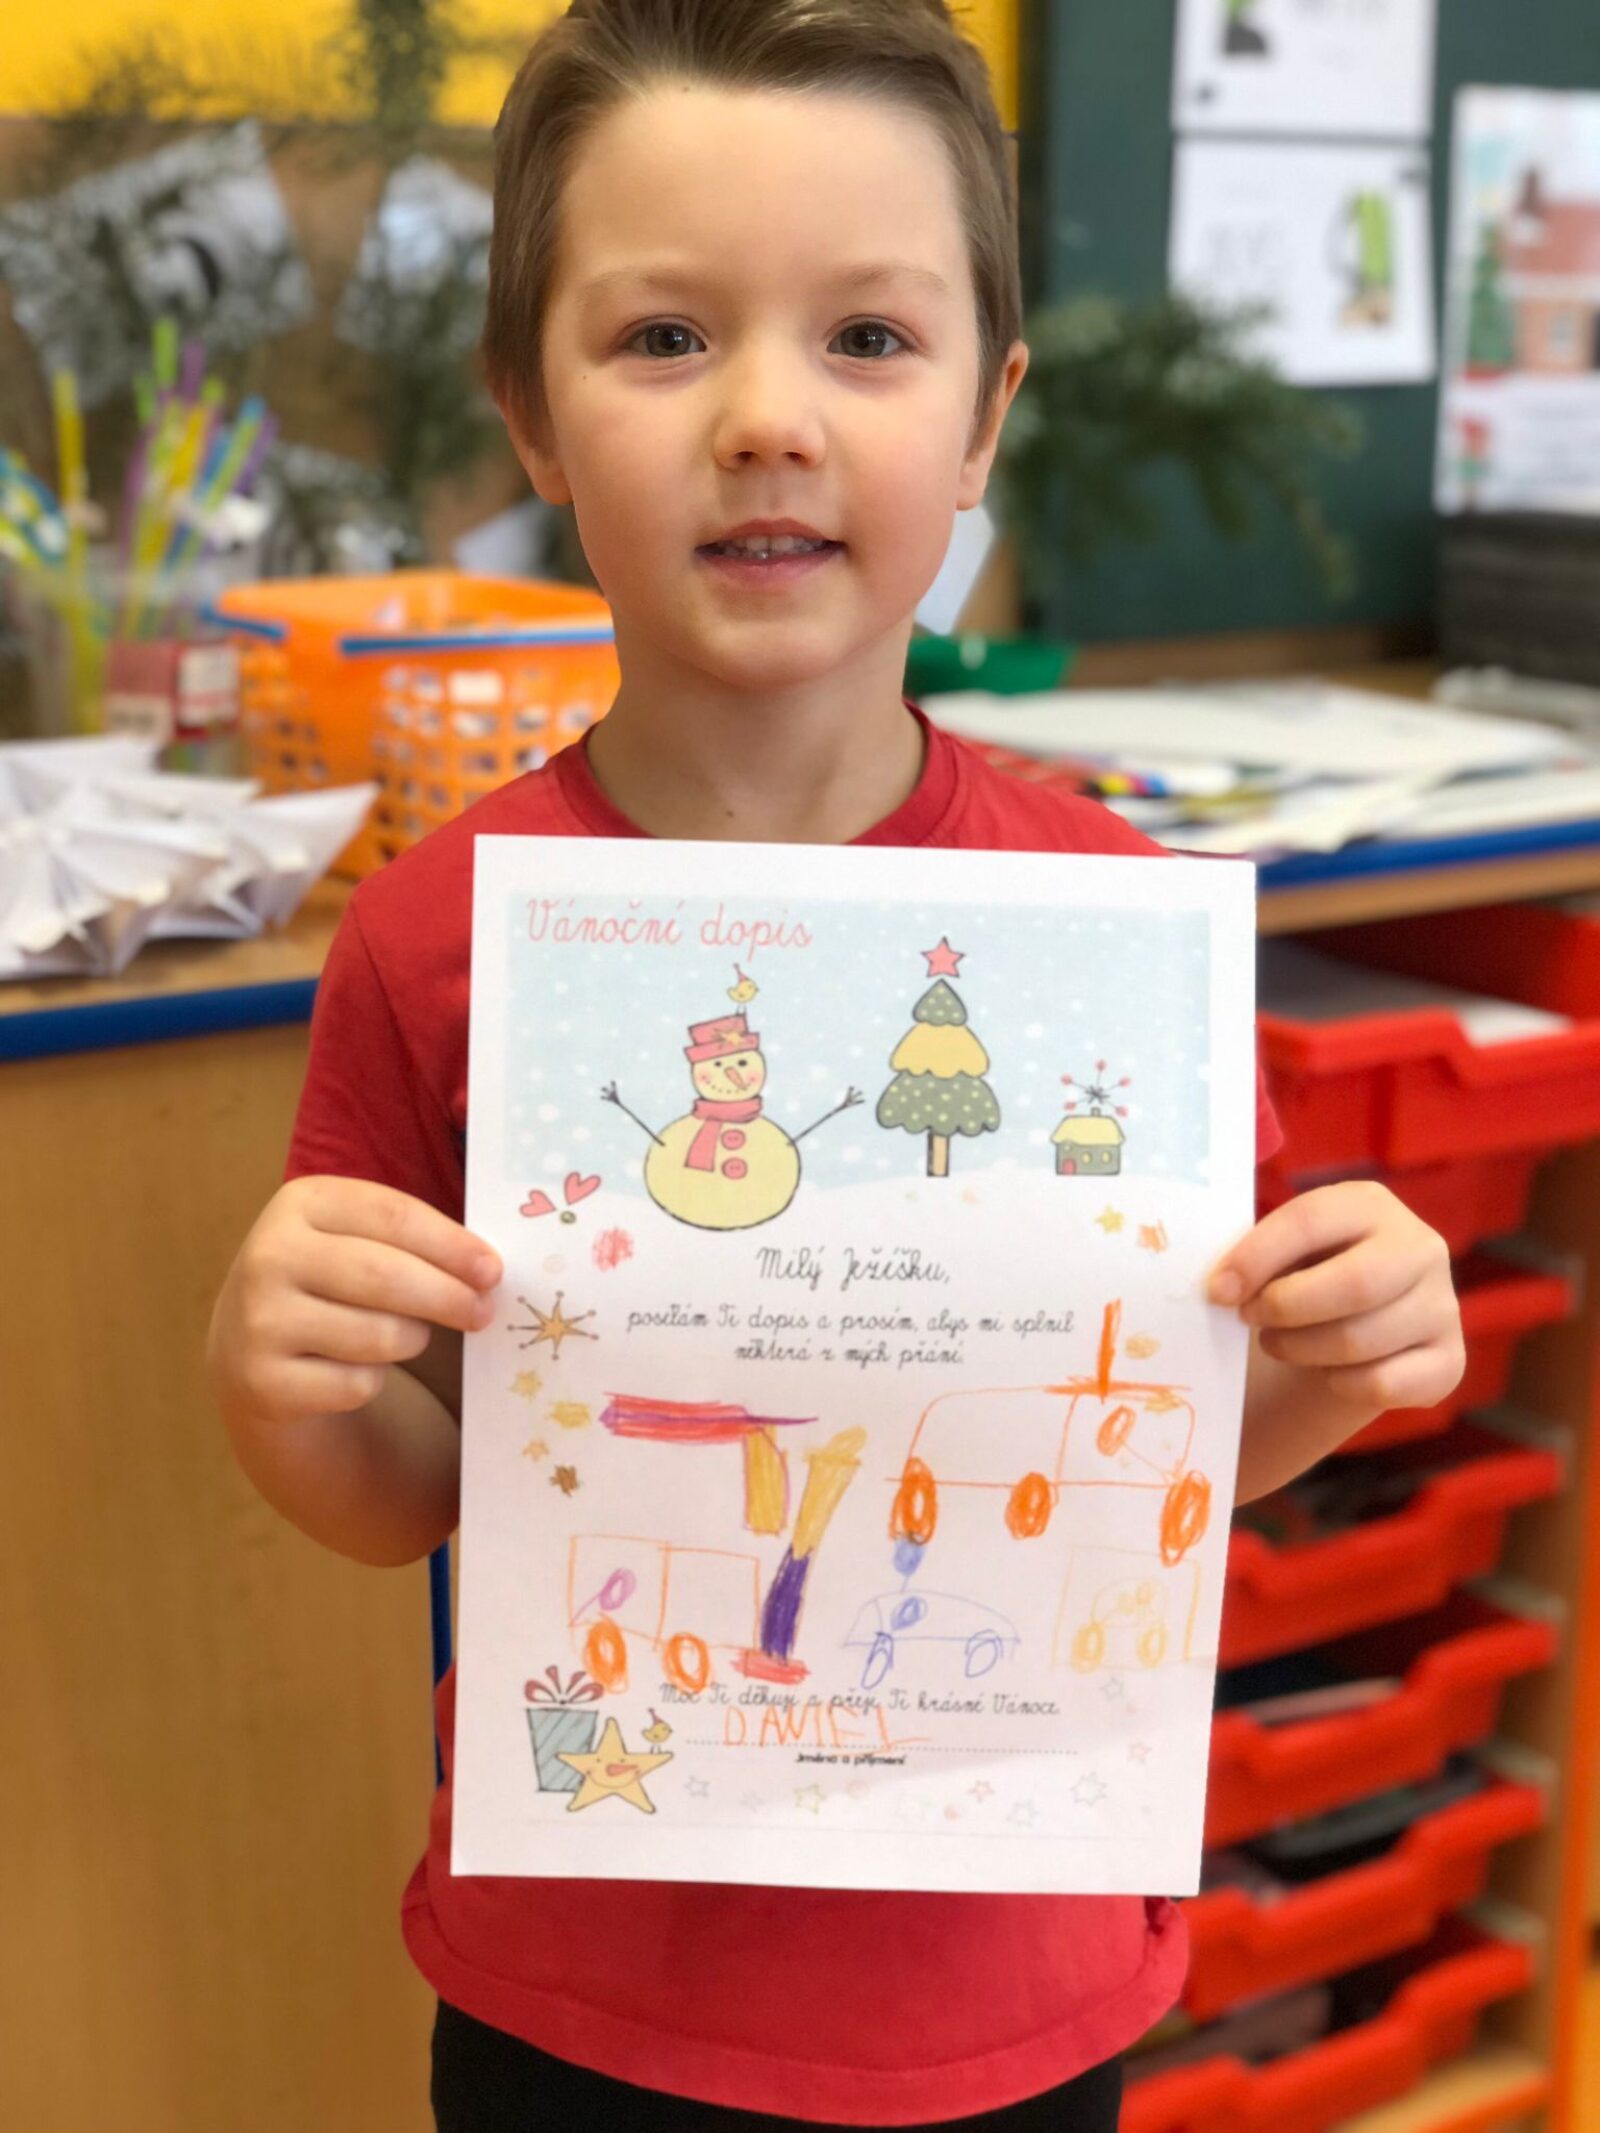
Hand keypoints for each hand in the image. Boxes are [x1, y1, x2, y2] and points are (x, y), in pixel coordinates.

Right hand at [209, 1175, 501, 1426]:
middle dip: (448, 1297)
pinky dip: (374, 1380)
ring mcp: (260, 1320)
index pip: (393, 1216)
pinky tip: (355, 1367)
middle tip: (483, 1312)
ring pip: (379, 1336)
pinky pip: (357, 1385)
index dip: (451, 1245)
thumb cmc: (332, 1278)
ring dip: (412, 1339)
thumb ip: (413, 1240)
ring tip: (406, 1334)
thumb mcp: (356, 1237)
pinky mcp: (262, 1381)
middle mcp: (270, 1255)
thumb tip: (487, 1270)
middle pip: (387, 1276)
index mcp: (302, 1201)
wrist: (249, 1341)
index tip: (493, 1270)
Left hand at [1208, 1182, 1464, 1415]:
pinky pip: (1384, 1384)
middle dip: (1286, 1308)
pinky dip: (1340, 1385)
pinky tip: (1327, 1373)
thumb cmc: (1296, 1287)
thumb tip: (1223, 1285)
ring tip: (1279, 1343)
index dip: (1257, 1256)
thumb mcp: (1276, 1259)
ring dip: (1301, 1350)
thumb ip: (1254, 1258)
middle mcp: (1420, 1247)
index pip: (1311, 1219)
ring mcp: (1442, 1306)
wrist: (1333, 1347)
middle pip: (1355, 1284)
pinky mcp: (1450, 1362)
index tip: (1218, 1291)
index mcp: (1369, 1204)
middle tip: (1250, 1319)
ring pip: (1361, 1340)